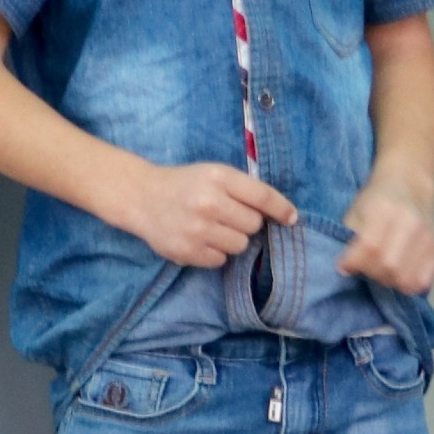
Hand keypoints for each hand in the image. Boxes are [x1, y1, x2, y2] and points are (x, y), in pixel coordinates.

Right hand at [103, 160, 297, 268]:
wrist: (142, 197)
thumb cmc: (185, 183)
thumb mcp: (214, 173)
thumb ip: (244, 189)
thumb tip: (281, 214)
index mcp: (218, 177)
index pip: (262, 196)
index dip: (281, 209)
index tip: (291, 219)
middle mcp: (209, 203)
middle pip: (253, 225)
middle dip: (246, 222)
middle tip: (228, 215)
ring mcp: (197, 230)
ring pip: (240, 245)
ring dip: (232, 239)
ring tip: (213, 227)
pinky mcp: (187, 252)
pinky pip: (220, 260)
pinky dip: (215, 252)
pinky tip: (200, 239)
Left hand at [337, 177, 433, 295]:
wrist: (407, 186)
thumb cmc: (375, 201)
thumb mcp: (355, 211)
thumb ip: (349, 238)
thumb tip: (345, 270)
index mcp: (384, 209)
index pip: (369, 247)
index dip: (353, 263)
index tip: (344, 266)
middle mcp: (410, 222)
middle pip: (389, 265)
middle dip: (370, 273)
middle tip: (364, 268)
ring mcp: (427, 236)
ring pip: (405, 278)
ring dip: (389, 281)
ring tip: (381, 272)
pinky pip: (422, 281)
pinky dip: (407, 285)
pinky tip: (398, 275)